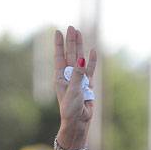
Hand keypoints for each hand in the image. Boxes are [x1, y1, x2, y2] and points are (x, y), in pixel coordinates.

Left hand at [54, 26, 97, 144]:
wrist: (78, 122)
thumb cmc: (71, 109)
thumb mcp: (73, 91)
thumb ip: (77, 75)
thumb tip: (80, 59)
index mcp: (60, 78)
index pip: (59, 57)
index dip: (59, 44)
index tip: (58, 31)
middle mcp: (68, 77)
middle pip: (70, 55)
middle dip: (71, 41)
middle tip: (72, 27)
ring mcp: (78, 80)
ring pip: (80, 59)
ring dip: (80, 47)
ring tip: (80, 34)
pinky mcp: (88, 85)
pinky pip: (90, 70)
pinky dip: (91, 61)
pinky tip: (92, 51)